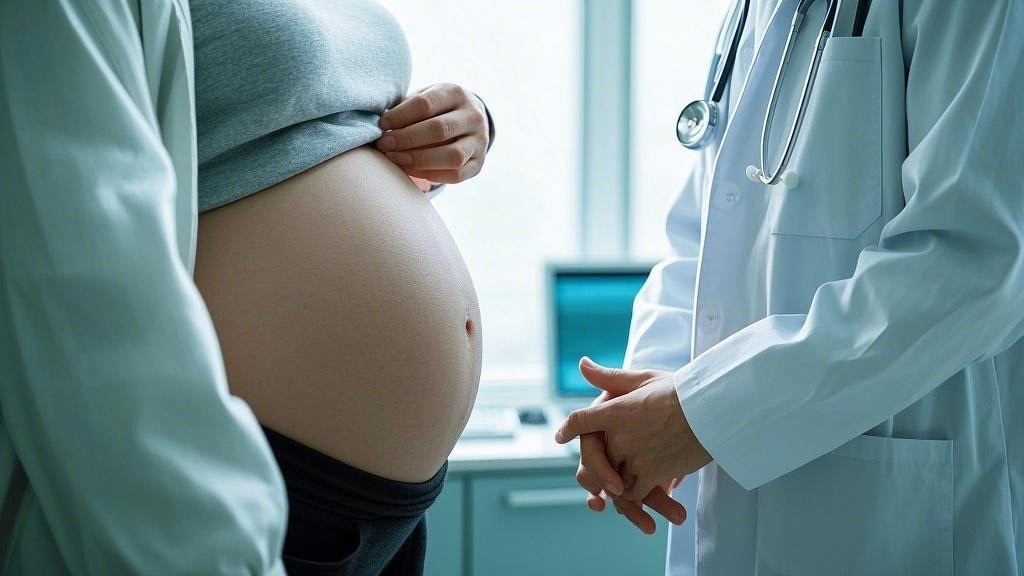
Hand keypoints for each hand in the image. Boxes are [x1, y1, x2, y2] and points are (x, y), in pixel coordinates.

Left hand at [375, 83, 489, 183]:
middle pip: (439, 130)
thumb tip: (383, 126)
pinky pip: (456, 174)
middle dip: (407, 139)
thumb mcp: (426, 98)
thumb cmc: (437, 109)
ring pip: (452, 156)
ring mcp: (480, 141)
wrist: (470, 119)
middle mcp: (473, 116)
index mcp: (456, 93)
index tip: (382, 124)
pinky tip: (412, 170)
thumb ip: (407, 108)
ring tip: (396, 159)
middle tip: (385, 145)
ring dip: (419, 160)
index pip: (425, 105)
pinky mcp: (479, 162)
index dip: (400, 116)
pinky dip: (431, 174)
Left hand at [556, 360, 711, 501]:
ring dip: (616, 480)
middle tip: (604, 466)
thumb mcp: (643, 378)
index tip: (561, 435)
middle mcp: (619, 435)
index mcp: (614, 410)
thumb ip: (609, 377)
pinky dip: (633, 493)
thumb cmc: (681, 391)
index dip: (569, 429)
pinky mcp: (651, 474)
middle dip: (597, 464)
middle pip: (594, 457)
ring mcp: (634, 457)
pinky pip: (632, 492)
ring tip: (626, 478)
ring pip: (612, 477)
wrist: (713, 409)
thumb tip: (582, 363)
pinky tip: (642, 488)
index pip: (580, 421)